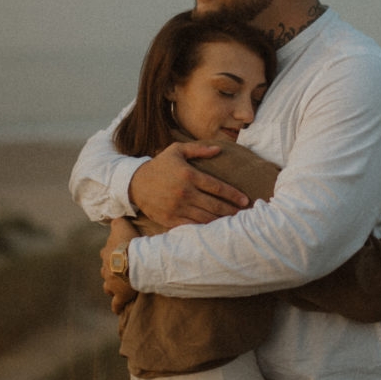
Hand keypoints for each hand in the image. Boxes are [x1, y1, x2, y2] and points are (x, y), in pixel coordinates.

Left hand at [100, 217, 139, 313]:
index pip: (106, 252)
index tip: (119, 253)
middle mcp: (105, 269)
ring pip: (108, 286)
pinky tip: (118, 309)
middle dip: (111, 270)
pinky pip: (116, 304)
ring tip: (119, 286)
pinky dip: (117, 306)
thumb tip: (115, 218)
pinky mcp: (119, 295)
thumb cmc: (129, 243)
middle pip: (106, 270)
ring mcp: (111, 284)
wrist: (134, 261)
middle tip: (121, 270)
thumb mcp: (121, 226)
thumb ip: (117, 221)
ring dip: (112, 286)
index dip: (112, 253)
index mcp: (106, 254)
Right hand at [129, 141, 248, 227]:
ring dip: (221, 221)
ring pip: (205, 217)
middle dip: (231, 210)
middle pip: (214, 205)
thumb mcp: (177, 151)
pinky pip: (191, 226)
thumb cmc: (160, 165)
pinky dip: (204, 228)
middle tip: (243, 214)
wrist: (135, 183)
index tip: (245, 200)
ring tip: (232, 223)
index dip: (233, 194)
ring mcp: (177, 207)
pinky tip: (214, 229)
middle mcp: (185, 192)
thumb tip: (219, 149)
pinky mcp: (170, 219)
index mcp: (189, 175)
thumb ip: (199, 150)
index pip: (217, 187)